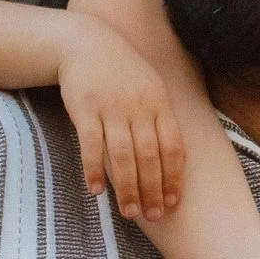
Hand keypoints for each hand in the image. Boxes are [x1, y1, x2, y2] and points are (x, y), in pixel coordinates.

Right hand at [55, 17, 187, 221]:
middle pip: (150, 157)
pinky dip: (94, 169)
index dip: (174, 178)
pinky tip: (96, 190)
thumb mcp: (152, 86)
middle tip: (153, 215)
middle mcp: (139, 107)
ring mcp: (111, 108)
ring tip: (129, 212)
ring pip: (123, 156)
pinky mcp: (85, 109)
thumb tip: (173, 158)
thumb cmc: (123, 71)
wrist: (87, 43)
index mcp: (160, 104)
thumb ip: (162, 119)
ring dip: (127, 188)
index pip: (173, 148)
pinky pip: (91, 145)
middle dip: (153, 190)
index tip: (173, 203)